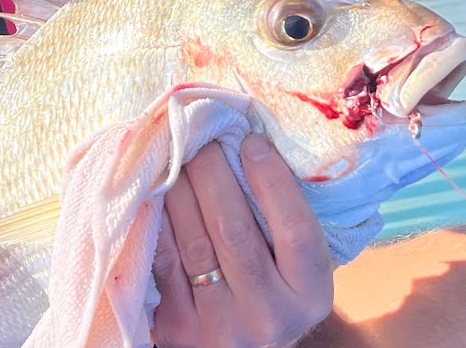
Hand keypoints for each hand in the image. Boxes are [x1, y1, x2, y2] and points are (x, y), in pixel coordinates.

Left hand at [151, 134, 333, 347]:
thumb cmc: (272, 290)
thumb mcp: (297, 268)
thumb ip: (287, 220)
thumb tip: (253, 144)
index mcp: (310, 296)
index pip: (295, 230)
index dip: (271, 180)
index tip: (251, 140)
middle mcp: (269, 316)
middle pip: (234, 230)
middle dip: (212, 174)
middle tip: (200, 138)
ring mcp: (220, 326)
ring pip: (193, 242)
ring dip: (179, 189)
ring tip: (174, 155)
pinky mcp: (178, 328)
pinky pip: (162, 260)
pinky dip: (157, 220)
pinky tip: (155, 190)